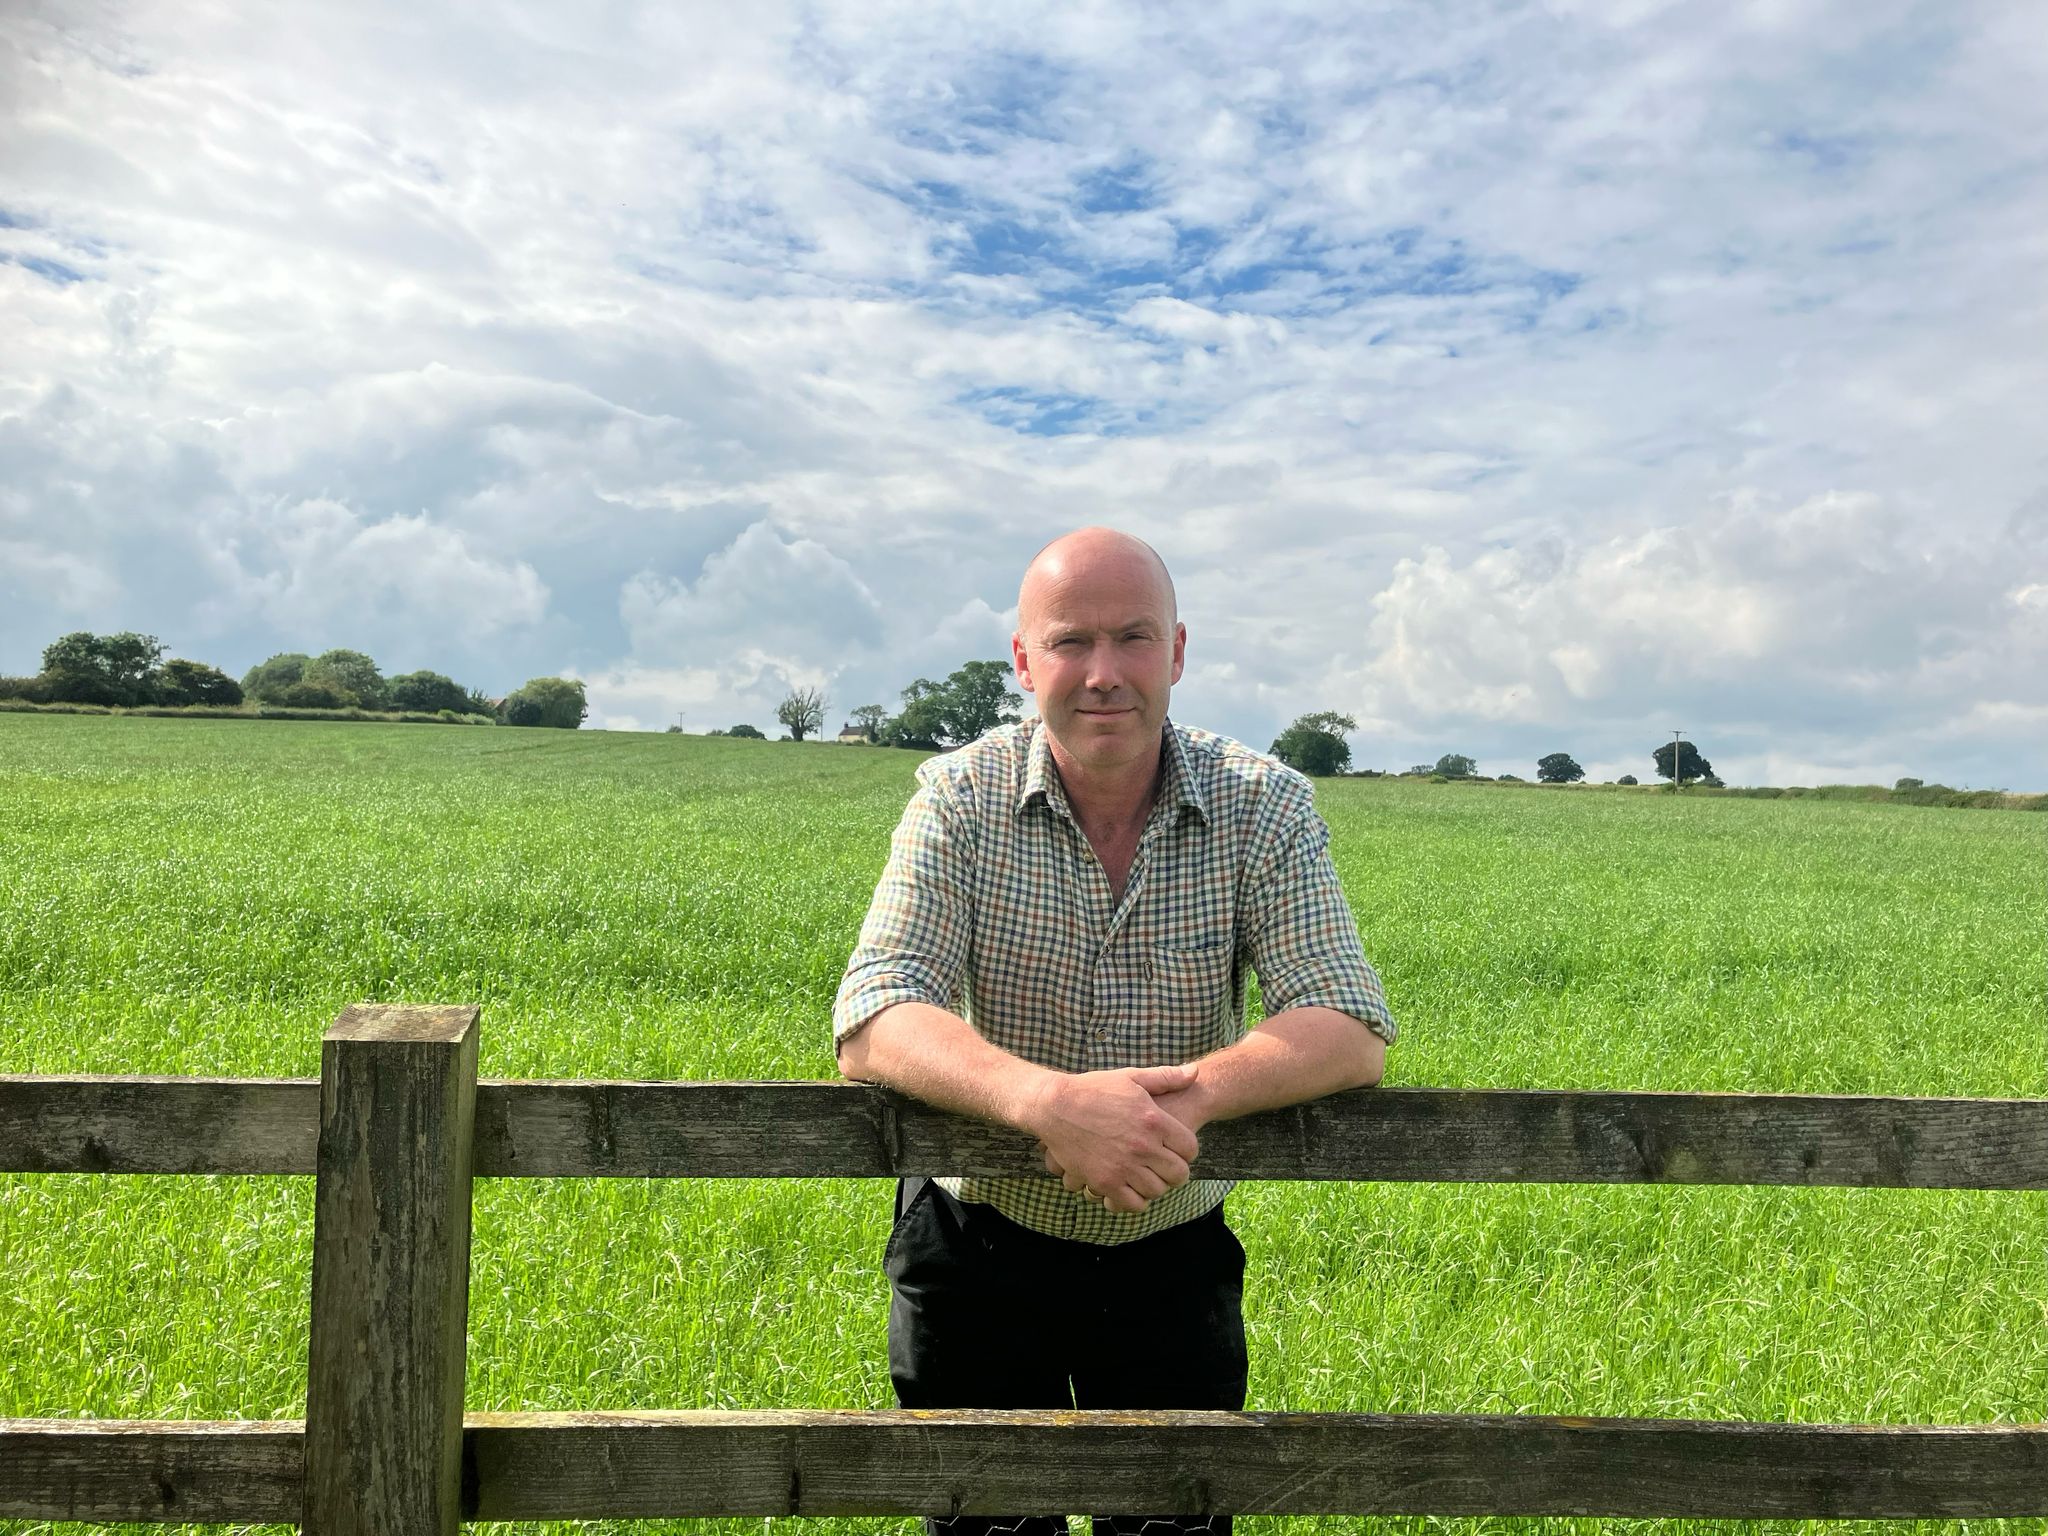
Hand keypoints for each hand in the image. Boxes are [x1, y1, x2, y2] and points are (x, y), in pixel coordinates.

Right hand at [1028, 1064, 1201, 1214]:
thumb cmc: (1093, 1089)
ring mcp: (1123, 1167)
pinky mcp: (1104, 1182)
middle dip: (1175, 1172)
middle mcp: (1143, 1146)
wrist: (1055, 1106)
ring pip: (1157, 1191)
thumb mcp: (1131, 1077)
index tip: (1177, 1150)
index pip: (1190, 1149)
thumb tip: (1194, 1072)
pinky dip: (1135, 1200)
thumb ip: (1166, 1077)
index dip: (1187, 1151)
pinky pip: (1132, 1204)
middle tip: (1164, 1168)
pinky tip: (1130, 1188)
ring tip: (1146, 1177)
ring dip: (1155, 1185)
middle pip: (1178, 1174)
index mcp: (1154, 1120)